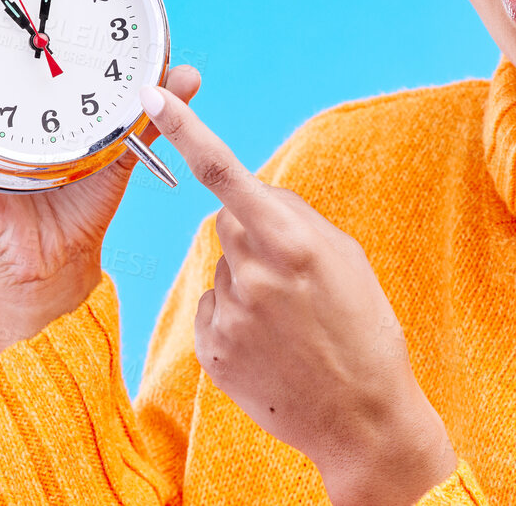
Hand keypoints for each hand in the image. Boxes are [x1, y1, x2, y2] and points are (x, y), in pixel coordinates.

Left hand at [140, 86, 457, 505]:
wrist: (362, 418)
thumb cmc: (363, 328)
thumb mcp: (346, 257)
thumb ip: (293, 216)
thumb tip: (251, 194)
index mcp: (291, 241)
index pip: (224, 172)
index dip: (185, 129)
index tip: (152, 97)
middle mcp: (253, 272)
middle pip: (228, 221)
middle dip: (253, 233)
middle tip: (295, 276)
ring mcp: (229, 314)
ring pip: (222, 267)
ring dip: (247, 280)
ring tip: (289, 321)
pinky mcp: (212, 348)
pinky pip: (212, 308)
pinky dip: (235, 318)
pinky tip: (269, 344)